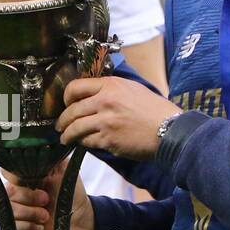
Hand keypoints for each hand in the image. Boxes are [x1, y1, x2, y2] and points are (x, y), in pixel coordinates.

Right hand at [2, 158, 93, 229]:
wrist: (78, 221)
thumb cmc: (70, 195)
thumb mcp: (62, 170)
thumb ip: (49, 157)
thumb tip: (38, 146)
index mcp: (25, 176)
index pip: (7, 170)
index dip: (17, 175)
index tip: (35, 179)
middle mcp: (16, 192)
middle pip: (8, 190)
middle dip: (29, 196)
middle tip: (46, 199)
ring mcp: (14, 210)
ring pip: (9, 208)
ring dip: (31, 213)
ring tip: (46, 216)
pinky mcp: (15, 228)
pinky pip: (12, 226)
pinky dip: (28, 227)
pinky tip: (40, 227)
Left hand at [57, 77, 179, 161]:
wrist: (169, 129)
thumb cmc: (155, 110)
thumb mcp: (133, 89)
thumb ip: (112, 90)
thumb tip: (94, 96)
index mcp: (110, 85)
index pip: (76, 87)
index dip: (66, 97)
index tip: (66, 104)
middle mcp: (104, 101)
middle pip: (72, 110)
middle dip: (62, 120)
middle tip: (60, 126)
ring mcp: (105, 121)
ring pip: (75, 127)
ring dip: (67, 134)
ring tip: (65, 138)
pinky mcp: (108, 139)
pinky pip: (87, 141)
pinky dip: (83, 143)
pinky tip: (82, 143)